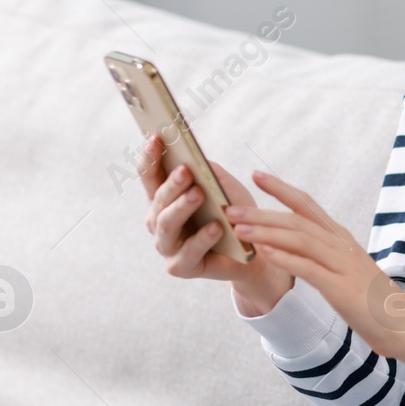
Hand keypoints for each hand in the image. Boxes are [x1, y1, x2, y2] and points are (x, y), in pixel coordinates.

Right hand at [138, 132, 291, 312]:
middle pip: (159, 199)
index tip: (155, 138)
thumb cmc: (234, 214)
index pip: (150, 175)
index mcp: (163, 199)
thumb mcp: (223, 187)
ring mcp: (167, 246)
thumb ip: (208, 172)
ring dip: (182, 207)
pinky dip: (202, 239)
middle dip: (172, 184)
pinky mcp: (180, 267)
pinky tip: (216, 227)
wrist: (254, 251)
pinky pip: (188, 252)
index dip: (150, 157)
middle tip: (185, 171)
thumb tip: (193, 157)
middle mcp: (159, 221)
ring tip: (198, 194)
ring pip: (167, 224)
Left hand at [228, 169, 404, 390]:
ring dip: (266, 231)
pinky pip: (308, 268)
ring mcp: (343, 265)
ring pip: (300, 239)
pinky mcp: (342, 288)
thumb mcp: (346, 272)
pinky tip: (263, 252)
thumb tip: (299, 249)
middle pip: (297, 220)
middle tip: (229, 206)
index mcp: (341, 239)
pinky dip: (284, 258)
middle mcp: (342, 245)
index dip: (281, 189)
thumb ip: (325, 258)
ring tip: (237, 227)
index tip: (255, 176)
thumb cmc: (375, 303)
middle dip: (261, 211)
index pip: (307, 206)